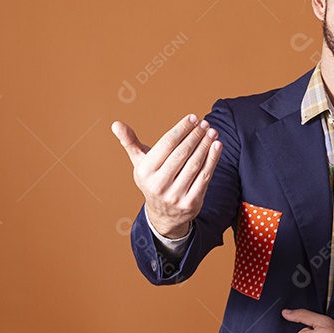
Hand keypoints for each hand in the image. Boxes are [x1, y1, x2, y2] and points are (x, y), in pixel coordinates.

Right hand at [112, 115, 221, 237]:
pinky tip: (217, 146)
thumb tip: (116, 124)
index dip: (181, 129)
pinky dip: (213, 160)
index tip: (193, 117)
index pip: (167, 145)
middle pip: (182, 154)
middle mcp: (159, 184)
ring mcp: (175, 195)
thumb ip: (130, 143)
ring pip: (194, 164)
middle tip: (205, 123)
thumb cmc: (153, 180)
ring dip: (206, 145)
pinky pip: (205, 177)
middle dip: (195, 135)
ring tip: (212, 132)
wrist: (164, 215)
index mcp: (145, 172)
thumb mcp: (140, 163)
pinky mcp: (191, 202)